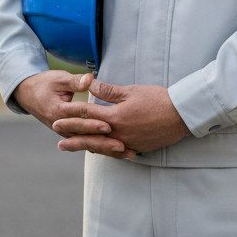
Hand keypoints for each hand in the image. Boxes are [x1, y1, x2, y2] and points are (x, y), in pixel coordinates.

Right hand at [12, 71, 133, 158]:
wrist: (29, 94)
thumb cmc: (45, 84)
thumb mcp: (58, 79)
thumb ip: (75, 81)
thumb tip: (89, 79)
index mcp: (59, 113)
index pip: (79, 120)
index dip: (93, 124)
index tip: (109, 126)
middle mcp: (63, 127)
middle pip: (87, 138)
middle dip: (105, 144)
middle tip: (123, 147)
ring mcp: (68, 133)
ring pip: (90, 144)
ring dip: (109, 150)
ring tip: (128, 154)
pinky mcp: (73, 134)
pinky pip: (90, 143)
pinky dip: (104, 149)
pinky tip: (120, 153)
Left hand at [53, 80, 189, 156]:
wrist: (181, 115)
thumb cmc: (158, 99)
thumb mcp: (132, 91)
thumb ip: (109, 91)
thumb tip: (90, 86)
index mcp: (116, 117)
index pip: (88, 114)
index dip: (71, 113)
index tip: (58, 112)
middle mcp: (118, 133)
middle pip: (89, 134)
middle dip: (71, 132)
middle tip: (55, 131)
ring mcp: (127, 143)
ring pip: (100, 145)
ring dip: (83, 144)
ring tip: (69, 145)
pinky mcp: (136, 147)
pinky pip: (114, 150)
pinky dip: (103, 149)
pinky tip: (96, 149)